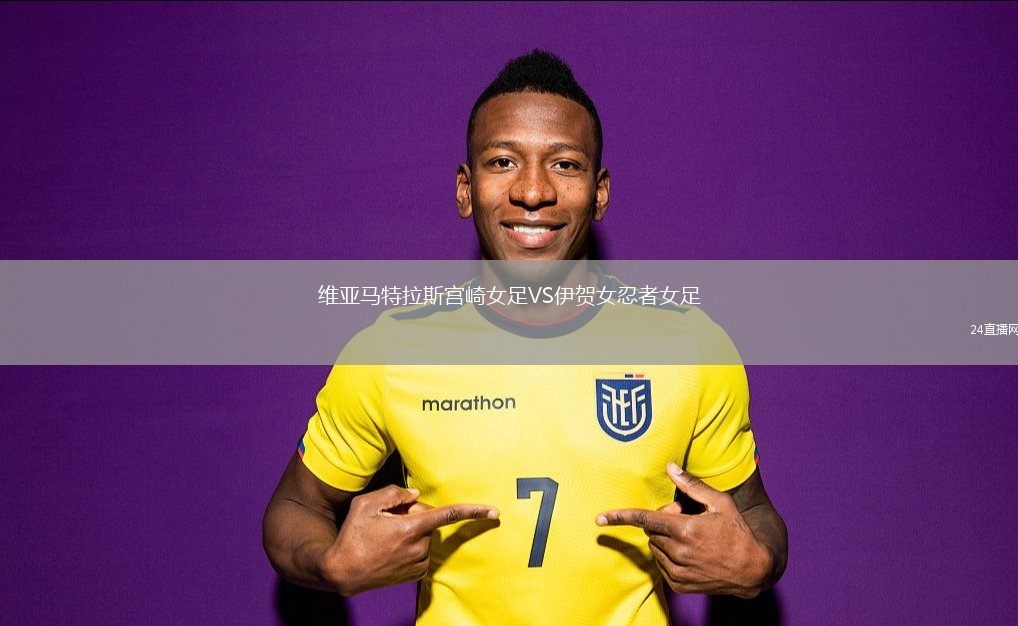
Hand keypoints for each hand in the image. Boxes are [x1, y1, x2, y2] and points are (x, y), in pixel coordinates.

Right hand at [320, 485, 497, 595]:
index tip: (494, 512)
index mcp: (410, 528)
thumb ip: (394, 494)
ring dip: (411, 531)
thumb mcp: (366, 505)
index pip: (448, 515)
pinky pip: (420, 551)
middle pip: (428, 520)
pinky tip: (390, 548)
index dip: (473, 511)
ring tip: (385, 537)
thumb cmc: (352, 536)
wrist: (342, 572)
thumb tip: (414, 497)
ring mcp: (418, 563)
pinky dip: (410, 545)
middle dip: (414, 515)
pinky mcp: (415, 574)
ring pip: (424, 536)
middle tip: (388, 519)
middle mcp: (419, 547)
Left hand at [596, 462, 771, 597]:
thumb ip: (691, 485)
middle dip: (662, 521)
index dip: (619, 517)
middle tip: (684, 518)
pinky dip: (669, 556)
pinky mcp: (680, 585)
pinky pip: (661, 565)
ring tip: (691, 537)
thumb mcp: (720, 503)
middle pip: (651, 531)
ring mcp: (679, 571)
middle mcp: (679, 552)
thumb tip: (669, 466)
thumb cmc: (738, 532)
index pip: (645, 519)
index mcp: (686, 529)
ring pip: (655, 548)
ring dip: (665, 539)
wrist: (753, 570)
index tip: (599, 519)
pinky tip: (691, 553)